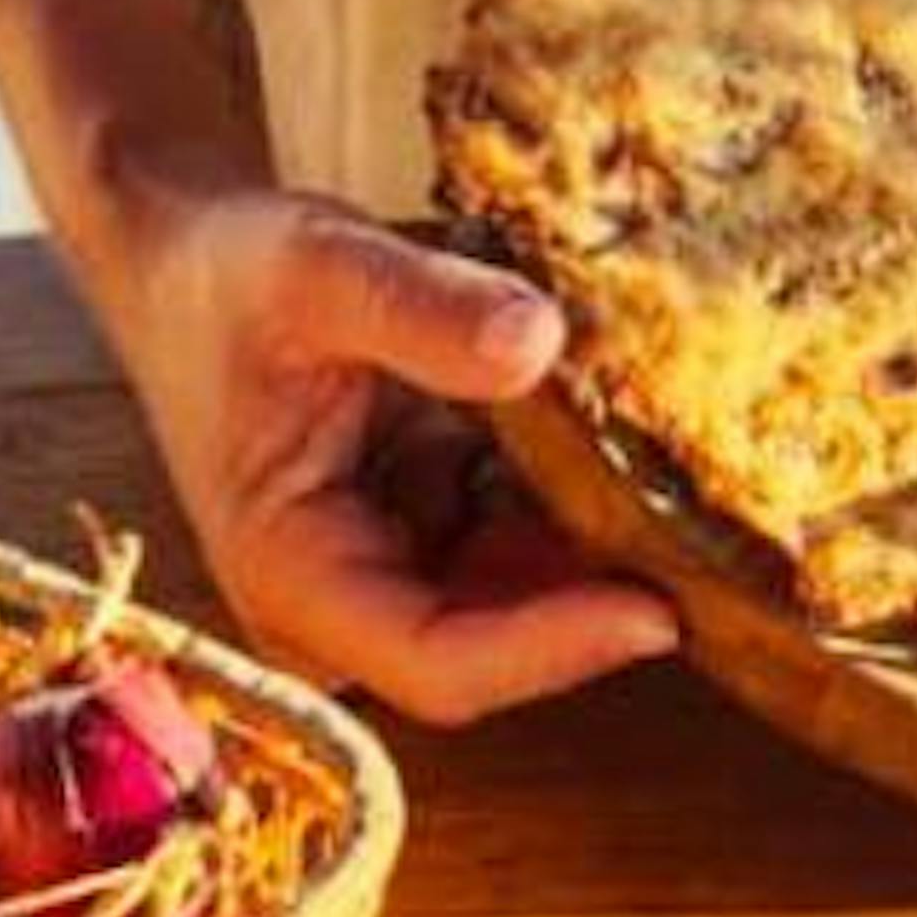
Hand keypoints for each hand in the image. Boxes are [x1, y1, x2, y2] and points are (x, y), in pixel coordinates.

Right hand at [103, 189, 680, 725]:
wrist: (192, 256)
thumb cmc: (228, 271)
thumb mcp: (315, 267)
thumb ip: (418, 306)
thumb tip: (539, 343)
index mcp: (292, 574)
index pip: (440, 661)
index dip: (553, 648)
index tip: (661, 608)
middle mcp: (345, 600)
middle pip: (504, 641)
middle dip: (605, 594)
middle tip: (724, 540)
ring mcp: (396, 566)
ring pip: (533, 590)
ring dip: (609, 542)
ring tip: (701, 478)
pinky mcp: (435, 525)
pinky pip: (534, 532)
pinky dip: (587, 492)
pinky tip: (644, 433)